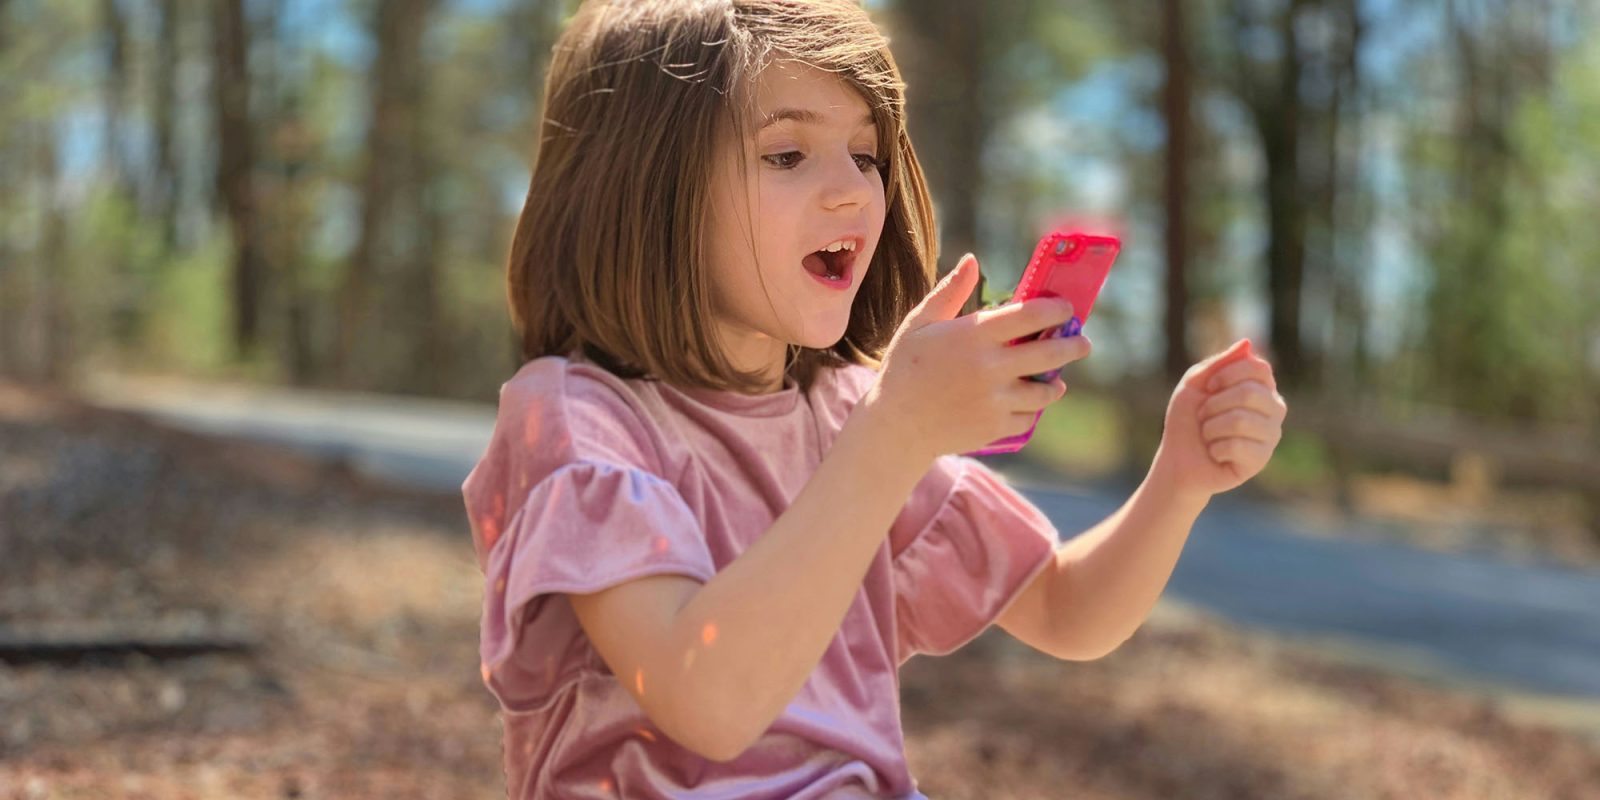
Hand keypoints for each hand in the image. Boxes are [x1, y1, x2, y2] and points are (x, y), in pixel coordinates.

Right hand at [858, 253, 1091, 461]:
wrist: (894, 425)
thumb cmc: (904, 368)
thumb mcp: (919, 323)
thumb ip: (949, 291)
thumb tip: (972, 260)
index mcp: (974, 335)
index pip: (1032, 315)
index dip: (1056, 310)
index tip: (1065, 309)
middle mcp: (990, 367)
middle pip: (1051, 352)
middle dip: (1074, 345)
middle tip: (1082, 343)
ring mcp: (995, 400)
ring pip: (1046, 390)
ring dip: (1056, 382)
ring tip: (1056, 379)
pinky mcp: (995, 427)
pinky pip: (1027, 417)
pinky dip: (1031, 410)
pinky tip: (1028, 402)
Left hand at [1150, 339, 1286, 498]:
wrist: (1177, 461)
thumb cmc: (1187, 421)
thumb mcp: (1194, 385)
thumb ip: (1218, 363)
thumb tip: (1247, 342)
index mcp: (1261, 387)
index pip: (1259, 368)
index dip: (1228, 375)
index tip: (1208, 387)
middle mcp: (1273, 409)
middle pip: (1250, 393)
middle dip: (1214, 404)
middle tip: (1204, 416)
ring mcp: (1271, 435)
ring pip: (1240, 420)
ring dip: (1211, 428)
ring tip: (1209, 436)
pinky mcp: (1262, 460)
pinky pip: (1236, 446)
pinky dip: (1215, 449)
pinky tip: (1216, 454)